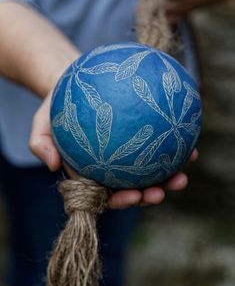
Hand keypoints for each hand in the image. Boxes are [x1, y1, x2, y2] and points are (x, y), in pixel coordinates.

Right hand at [29, 92, 197, 208]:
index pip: (106, 194)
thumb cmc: (57, 107)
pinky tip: (190, 147)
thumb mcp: (41, 122)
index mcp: (89, 172)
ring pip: (149, 171)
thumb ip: (40, 143)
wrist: (72, 84)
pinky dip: (174, 149)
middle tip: (162, 191)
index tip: (134, 197)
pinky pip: (158, 146)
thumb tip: (51, 165)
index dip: (121, 200)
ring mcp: (126, 154)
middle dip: (149, 195)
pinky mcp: (139, 138)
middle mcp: (110, 167)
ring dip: (167, 177)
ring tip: (182, 174)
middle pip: (132, 187)